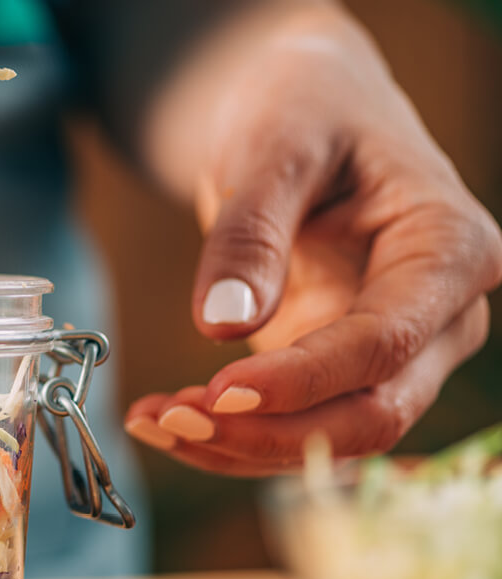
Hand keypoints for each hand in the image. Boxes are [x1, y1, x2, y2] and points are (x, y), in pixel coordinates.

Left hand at [126, 2, 501, 475]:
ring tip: (152, 423)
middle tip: (173, 422)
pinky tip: (167, 420)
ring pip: (332, 435)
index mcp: (449, 248)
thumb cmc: (305, 109)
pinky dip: (232, 433)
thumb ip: (253, 232)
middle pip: (372, 413)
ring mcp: (394, 348)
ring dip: (241, 446)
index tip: (220, 393)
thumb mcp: (275, 147)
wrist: (306, 109)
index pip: (386, 340)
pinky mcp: (339, 364)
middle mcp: (439, 314)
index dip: (304, 380)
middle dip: (269, 433)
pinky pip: (296, 419)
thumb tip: (221, 325)